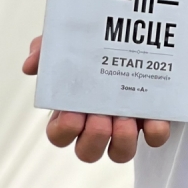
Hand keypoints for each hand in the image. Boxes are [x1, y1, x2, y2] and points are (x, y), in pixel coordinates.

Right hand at [22, 35, 169, 162]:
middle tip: (101, 118)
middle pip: (88, 152)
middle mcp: (99, 123)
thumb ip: (47, 50)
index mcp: (74, 109)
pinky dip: (156, 132)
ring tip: (126, 119)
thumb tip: (31, 65)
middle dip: (94, 138)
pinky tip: (154, 117)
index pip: (59, 135)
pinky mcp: (154, 120)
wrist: (144, 34)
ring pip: (121, 153)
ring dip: (123, 141)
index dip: (64, 131)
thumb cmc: (100, 47)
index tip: (72, 113)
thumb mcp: (72, 43)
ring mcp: (128, 125)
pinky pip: (155, 138)